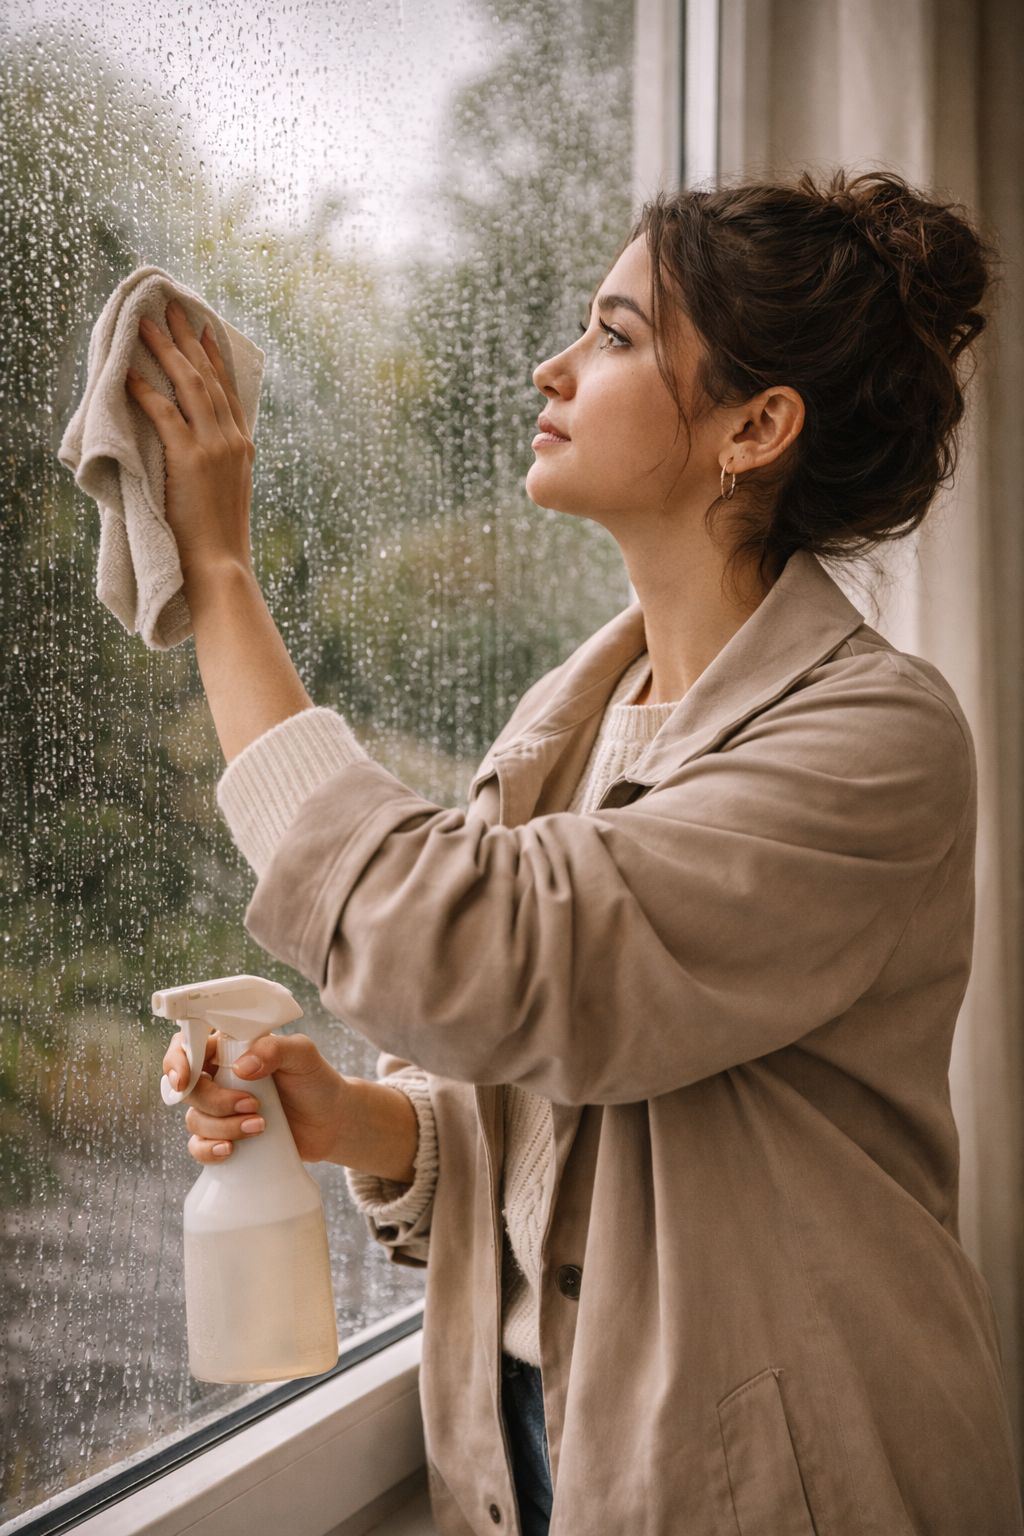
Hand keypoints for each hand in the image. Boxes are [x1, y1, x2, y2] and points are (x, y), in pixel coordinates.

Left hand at [126, 298, 254, 578]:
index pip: (229, 391)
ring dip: (166, 353)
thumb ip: (217, 464)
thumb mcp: (226, 493)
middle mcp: (232, 440)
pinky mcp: (191, 459)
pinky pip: (165, 414)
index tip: (204, 330)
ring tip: (146, 327)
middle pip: (209, 378)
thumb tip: (198, 450)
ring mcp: (214, 448)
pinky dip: (146, 392)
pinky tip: (129, 375)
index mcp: (243, 448)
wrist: (221, 564)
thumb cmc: (218, 540)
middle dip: (188, 340)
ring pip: (190, 386)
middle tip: (172, 309)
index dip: (215, 357)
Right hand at [163, 1028, 354, 1165]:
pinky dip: (209, 1150)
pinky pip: (198, 1146)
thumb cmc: (315, 1081)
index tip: (185, 1080)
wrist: (331, 1122)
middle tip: (253, 1104)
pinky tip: (231, 1150)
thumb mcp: (303, 1055)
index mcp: (230, 1048)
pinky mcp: (224, 1136)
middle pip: (189, 1088)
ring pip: (195, 1119)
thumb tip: (241, 1066)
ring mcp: (219, 1109)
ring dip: (223, 1126)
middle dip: (215, 1101)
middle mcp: (219, 1077)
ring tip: (260, 1125)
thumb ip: (275, 1049)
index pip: (187, 1045)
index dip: (177, 1061)